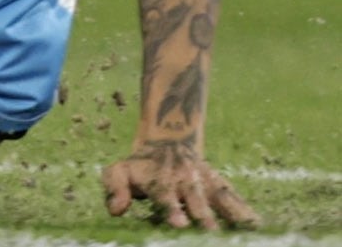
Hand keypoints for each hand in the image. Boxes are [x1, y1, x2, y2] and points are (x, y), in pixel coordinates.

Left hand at [104, 142, 257, 229]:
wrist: (166, 141)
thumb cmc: (140, 166)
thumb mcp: (119, 170)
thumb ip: (114, 187)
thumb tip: (116, 210)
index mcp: (159, 180)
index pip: (165, 195)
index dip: (172, 209)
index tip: (179, 223)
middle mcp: (184, 180)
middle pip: (194, 199)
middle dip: (201, 215)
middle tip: (208, 231)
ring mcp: (203, 182)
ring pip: (216, 197)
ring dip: (228, 213)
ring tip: (242, 230)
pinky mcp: (218, 185)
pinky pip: (233, 198)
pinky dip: (245, 210)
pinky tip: (257, 226)